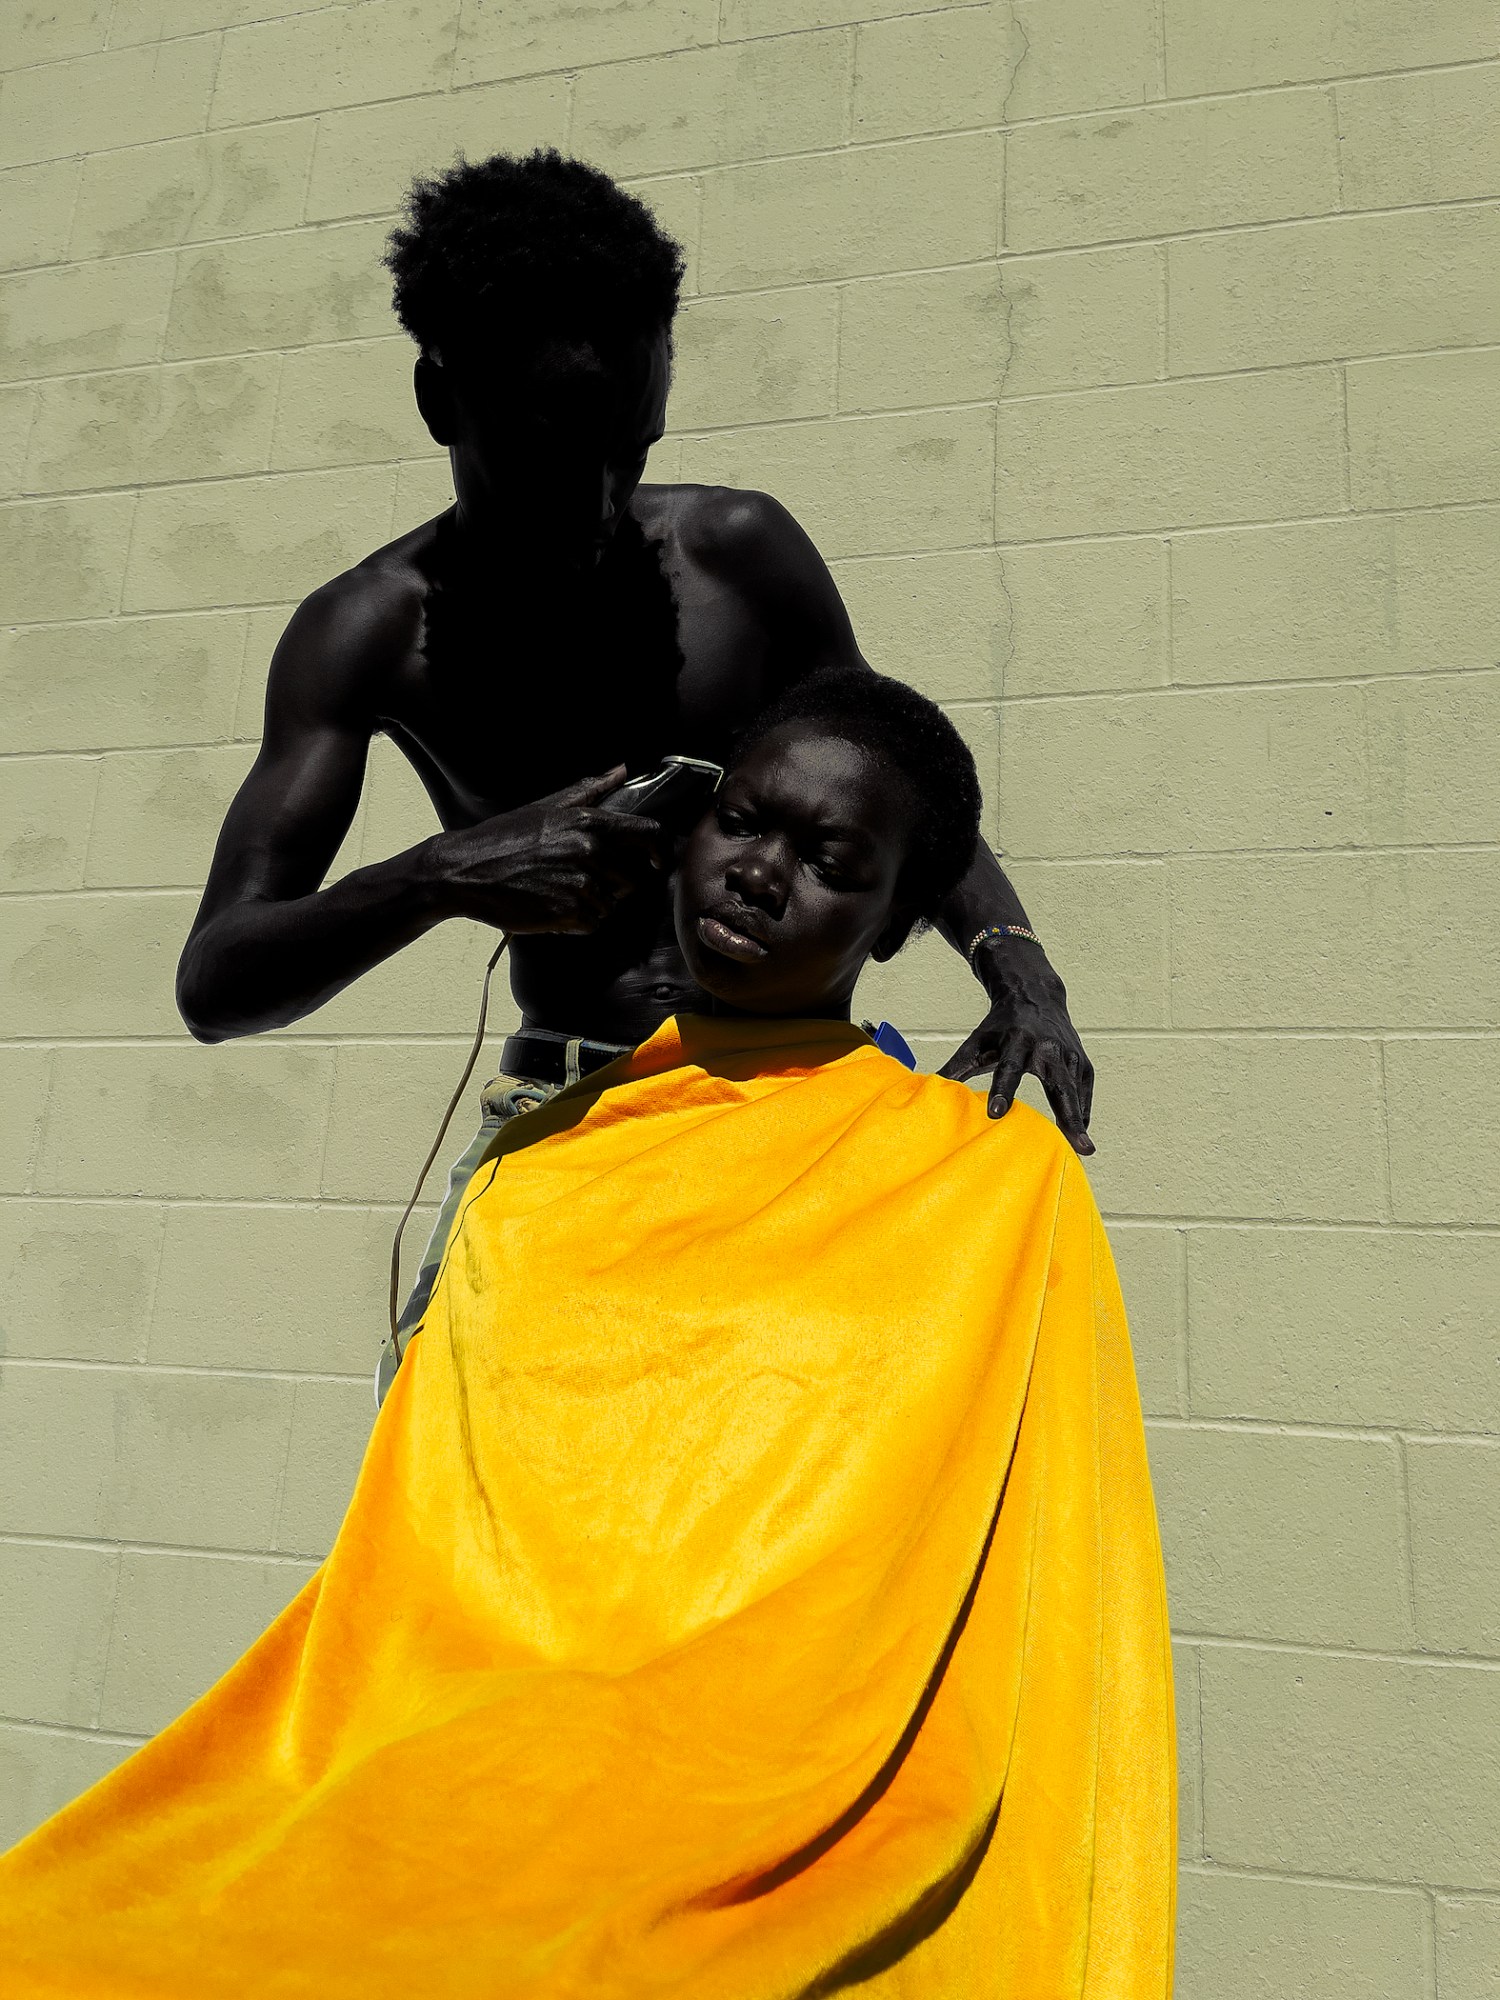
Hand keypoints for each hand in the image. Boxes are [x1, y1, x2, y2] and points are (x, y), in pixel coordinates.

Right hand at [423, 768, 670, 933]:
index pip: (649, 834)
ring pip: (612, 904)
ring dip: (595, 903)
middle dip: (619, 882)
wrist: (464, 871)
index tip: (656, 859)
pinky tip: (555, 907)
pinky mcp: (567, 913)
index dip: (659, 849)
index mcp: (590, 823)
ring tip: (562, 890)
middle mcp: (591, 852)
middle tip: (589, 879)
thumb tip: (622, 770)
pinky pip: (593, 923)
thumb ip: (590, 789)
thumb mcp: (547, 806)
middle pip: (635, 877)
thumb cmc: (504, 836)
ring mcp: (581, 884)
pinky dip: (579, 921)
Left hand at [938, 939, 1094, 1153]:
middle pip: (1059, 1086)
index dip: (1002, 1091)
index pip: (1009, 1069)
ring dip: (1079, 1121)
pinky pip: (1083, 1092)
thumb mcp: (976, 1042)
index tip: (995, 1114)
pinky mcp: (1082, 1062)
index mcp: (1018, 1041)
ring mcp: (1070, 1054)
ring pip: (1075, 1092)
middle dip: (1067, 1116)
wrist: (1035, 996)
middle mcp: (1048, 1047)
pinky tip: (1079, 1133)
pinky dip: (1082, 1113)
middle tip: (1077, 1145)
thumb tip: (925, 1089)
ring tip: (1084, 1150)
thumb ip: (955, 1067)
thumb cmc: (1001, 1026)